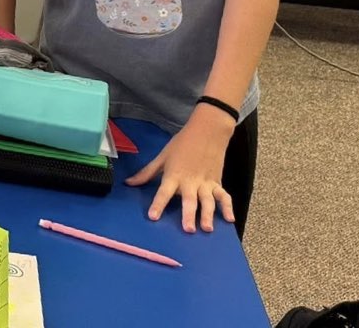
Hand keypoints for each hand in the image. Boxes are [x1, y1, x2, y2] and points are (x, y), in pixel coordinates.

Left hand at [127, 109, 234, 232]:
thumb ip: (147, 172)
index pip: (164, 192)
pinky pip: (224, 196)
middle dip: (189, 215)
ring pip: (208, 201)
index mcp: (174, 175)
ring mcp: (206, 182)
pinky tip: (230, 219)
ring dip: (208, 215)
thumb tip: (128, 183)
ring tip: (207, 229)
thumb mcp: (163, 156)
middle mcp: (190, 181)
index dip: (158, 204)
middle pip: (189, 200)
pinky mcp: (217, 182)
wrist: (208, 129)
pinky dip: (228, 207)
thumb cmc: (183, 143)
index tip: (153, 217)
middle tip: (188, 229)